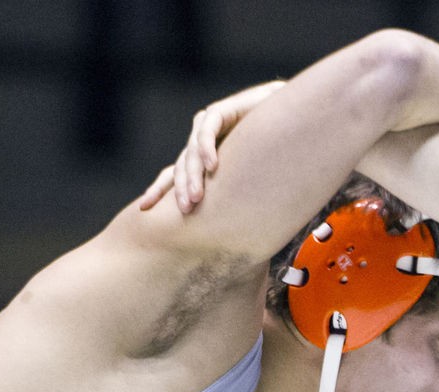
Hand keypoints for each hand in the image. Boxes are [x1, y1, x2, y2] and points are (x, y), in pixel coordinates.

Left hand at [138, 79, 285, 212]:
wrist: (296, 119)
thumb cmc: (279, 156)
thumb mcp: (253, 183)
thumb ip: (239, 200)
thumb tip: (238, 233)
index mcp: (205, 160)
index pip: (176, 175)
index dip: (159, 190)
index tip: (142, 208)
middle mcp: (202, 143)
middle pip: (179, 167)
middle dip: (179, 190)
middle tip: (185, 211)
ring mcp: (209, 126)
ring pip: (191, 153)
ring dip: (193, 176)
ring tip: (196, 197)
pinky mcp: (220, 112)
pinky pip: (208, 130)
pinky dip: (207, 147)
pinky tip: (212, 165)